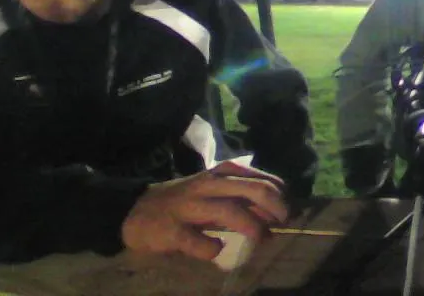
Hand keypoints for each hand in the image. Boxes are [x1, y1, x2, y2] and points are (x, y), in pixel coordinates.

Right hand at [121, 160, 288, 262]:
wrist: (135, 211)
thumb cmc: (183, 202)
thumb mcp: (213, 193)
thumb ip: (241, 199)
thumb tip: (275, 214)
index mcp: (218, 175)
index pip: (257, 177)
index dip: (278, 193)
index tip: (287, 210)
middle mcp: (206, 186)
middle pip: (249, 189)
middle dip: (273, 205)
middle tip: (283, 222)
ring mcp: (188, 207)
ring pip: (227, 210)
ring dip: (251, 225)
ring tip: (262, 238)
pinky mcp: (172, 230)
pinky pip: (196, 240)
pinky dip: (211, 247)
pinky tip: (217, 249)